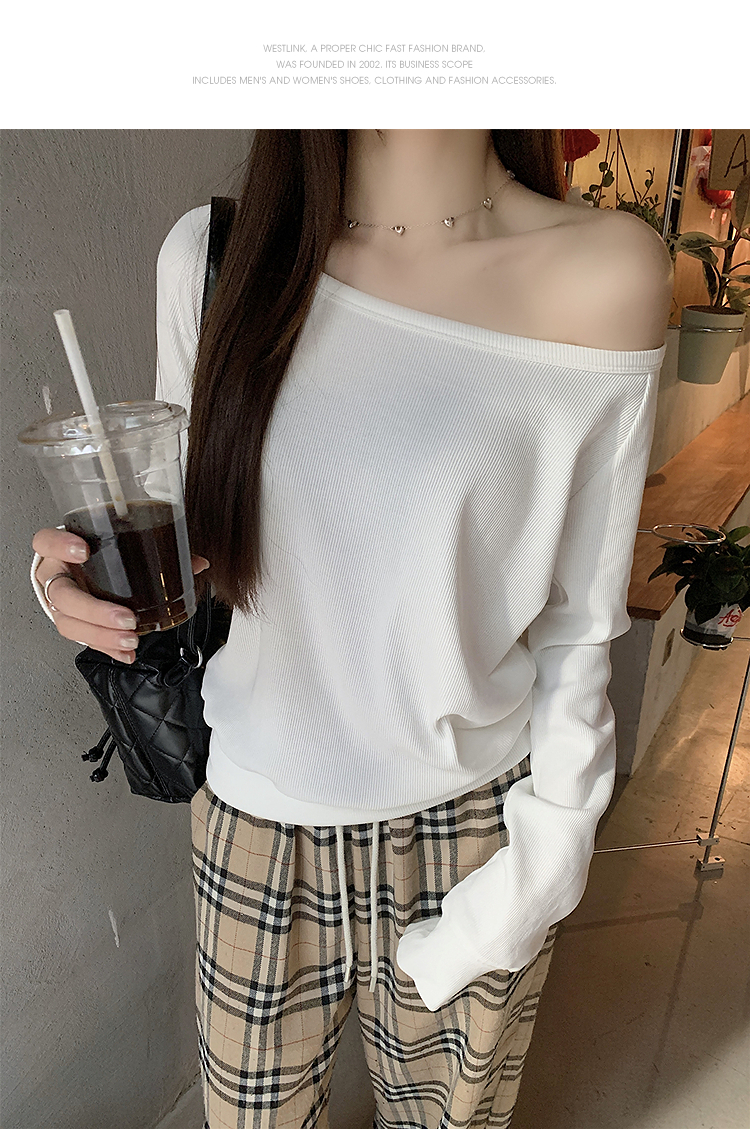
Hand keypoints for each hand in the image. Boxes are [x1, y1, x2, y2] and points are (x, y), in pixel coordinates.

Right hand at [32, 527, 209, 663]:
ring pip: (68, 623)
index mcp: (61, 550)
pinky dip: (107, 648)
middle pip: (61, 595)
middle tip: (126, 618)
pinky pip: (83, 640)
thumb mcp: (121, 546)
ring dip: (101, 635)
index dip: (59, 546)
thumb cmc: (99, 555)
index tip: (84, 550)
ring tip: (130, 640)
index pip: (45, 542)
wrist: (78, 571)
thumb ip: (157, 550)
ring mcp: (59, 603)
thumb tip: (197, 563)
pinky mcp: (70, 624)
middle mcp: (55, 576)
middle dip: (95, 610)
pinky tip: (126, 655)